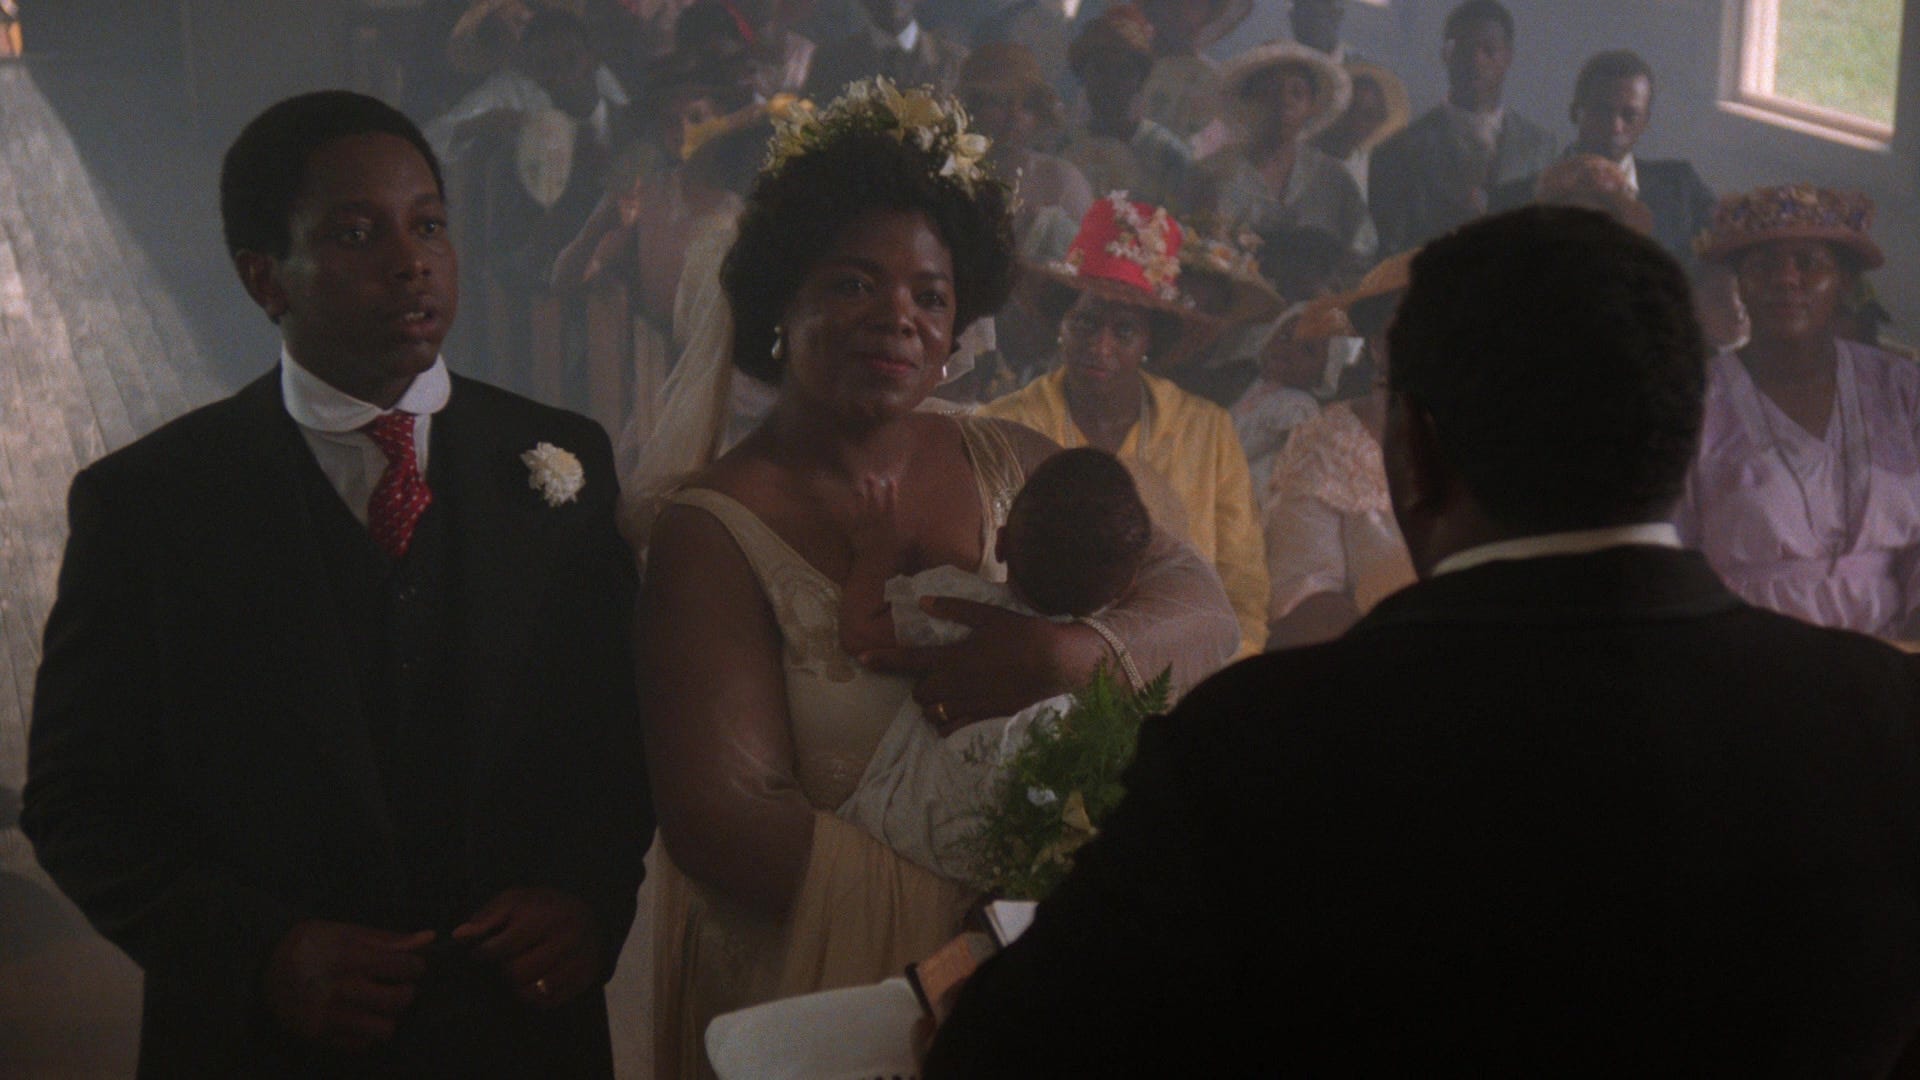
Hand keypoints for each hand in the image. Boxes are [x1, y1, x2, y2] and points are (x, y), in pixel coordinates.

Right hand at [263, 921, 433, 1051]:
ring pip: (385, 1030)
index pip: (406, 968)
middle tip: (394, 987)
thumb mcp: (345, 931)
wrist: (261, 968)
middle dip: (405, 993)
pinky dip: (366, 1034)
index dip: (414, 967)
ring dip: (387, 1018)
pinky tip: (357, 1017)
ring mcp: (329, 1017)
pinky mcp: (319, 1037)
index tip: (406, 967)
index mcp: (350, 958)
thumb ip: (387, 939)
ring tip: (377, 1006)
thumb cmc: (310, 944)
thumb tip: (429, 939)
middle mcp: (341, 990)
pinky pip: (361, 1045)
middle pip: (401, 1001)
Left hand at [452, 887, 600, 1009]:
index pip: (500, 948)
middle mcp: (563, 941)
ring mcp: (576, 962)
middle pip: (516, 974)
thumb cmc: (543, 907)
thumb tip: (459, 936)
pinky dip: (535, 996)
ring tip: (518, 972)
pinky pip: (548, 1002)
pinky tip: (533, 982)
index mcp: (543, 919)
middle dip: (503, 970)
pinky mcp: (583, 980)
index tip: (480, 952)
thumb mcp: (514, 901)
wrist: (588, 915)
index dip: (482, 953)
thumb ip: (486, 918)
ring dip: (518, 986)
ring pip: (532, 991)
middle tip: (505, 962)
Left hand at [844, 474, 904, 562]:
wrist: (873, 568)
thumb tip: (918, 523)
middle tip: (869, 475)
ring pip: (860, 508)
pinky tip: (844, 505)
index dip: (891, 491)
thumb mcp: (904, 544)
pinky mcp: (853, 533)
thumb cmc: (891, 557)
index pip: (891, 503)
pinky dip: (846, 512)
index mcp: (889, 524)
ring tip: (857, 487)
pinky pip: (849, 520)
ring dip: (859, 497)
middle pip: (873, 501)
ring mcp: (863, 527)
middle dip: (871, 488)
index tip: (891, 479)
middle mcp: (875, 523)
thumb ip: (910, 532)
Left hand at [860, 597, 1105, 731]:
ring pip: (932, 713)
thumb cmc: (1021, 633)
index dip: (883, 659)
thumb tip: (922, 601)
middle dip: (918, 685)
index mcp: (954, 656)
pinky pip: (953, 727)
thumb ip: (953, 609)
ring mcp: (970, 702)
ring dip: (931, 705)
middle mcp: (957, 683)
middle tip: (932, 675)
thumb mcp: (988, 614)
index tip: (862, 658)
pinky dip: (946, 722)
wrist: (1055, 662)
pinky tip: (953, 713)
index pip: (909, 660)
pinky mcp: (985, 715)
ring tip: (942, 694)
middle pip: (918, 693)